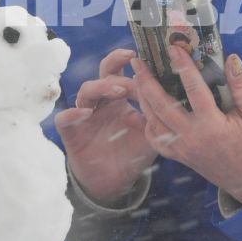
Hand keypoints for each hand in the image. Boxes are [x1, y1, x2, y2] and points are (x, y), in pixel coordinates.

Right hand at [54, 47, 158, 203]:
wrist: (114, 182)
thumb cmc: (133, 154)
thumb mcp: (150, 134)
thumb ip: (157, 115)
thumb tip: (175, 95)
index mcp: (120, 99)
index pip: (124, 73)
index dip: (133, 65)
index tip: (148, 58)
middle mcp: (102, 102)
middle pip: (104, 73)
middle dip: (115, 62)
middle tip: (131, 58)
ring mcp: (85, 115)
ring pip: (86, 90)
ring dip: (102, 87)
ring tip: (119, 91)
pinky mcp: (71, 132)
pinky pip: (65, 119)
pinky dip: (73, 113)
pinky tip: (85, 113)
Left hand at [131, 46, 241, 203]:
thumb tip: (231, 58)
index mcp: (212, 125)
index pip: (194, 89)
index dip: (183, 65)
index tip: (173, 47)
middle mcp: (192, 137)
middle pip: (161, 105)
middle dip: (147, 81)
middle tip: (138, 61)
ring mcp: (182, 149)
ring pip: (153, 121)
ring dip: (143, 98)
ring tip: (137, 78)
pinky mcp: (178, 156)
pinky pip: (155, 140)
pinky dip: (148, 123)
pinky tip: (146, 108)